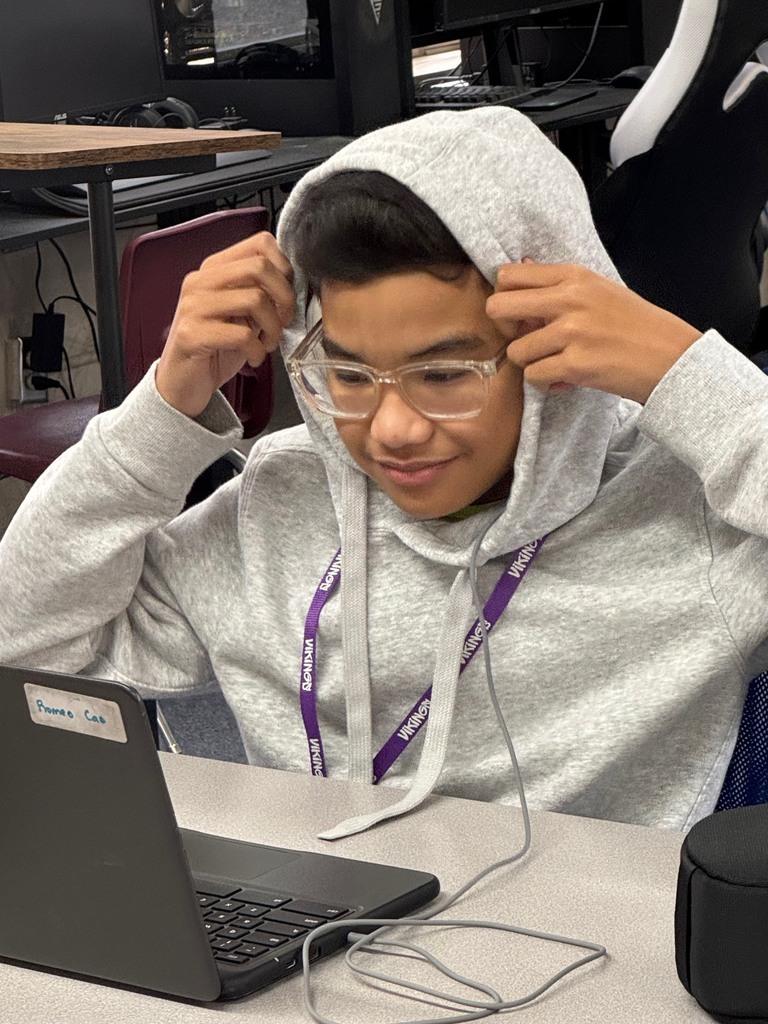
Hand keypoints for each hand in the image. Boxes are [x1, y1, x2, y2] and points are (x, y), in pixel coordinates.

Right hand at [155, 231, 294, 417]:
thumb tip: (292, 286)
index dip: (284, 269)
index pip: (260, 244)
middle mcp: (200, 281)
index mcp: (213, 270)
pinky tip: (254, 358)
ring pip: (255, 299)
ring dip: (273, 328)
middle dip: (284, 297)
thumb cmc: (216, 348)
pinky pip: (242, 334)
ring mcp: (193, 306)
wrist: (182, 383)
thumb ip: (259, 293)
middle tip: (284, 322)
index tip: (286, 296)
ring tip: (268, 344)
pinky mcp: (191, 334)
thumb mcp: (241, 314)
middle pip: (260, 267)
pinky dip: (258, 350)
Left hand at [486, 261, 701, 404]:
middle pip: (498, 308)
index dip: (505, 298)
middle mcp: (570, 299)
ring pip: (516, 351)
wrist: (672, 357)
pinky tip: (566, 379)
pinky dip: (546, 382)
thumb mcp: (600, 290)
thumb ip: (560, 283)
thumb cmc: (636, 325)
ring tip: (556, 363)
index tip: (520, 315)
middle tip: (526, 340)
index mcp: (574, 276)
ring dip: (532, 363)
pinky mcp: (577, 364)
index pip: (509, 276)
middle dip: (505, 330)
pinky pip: (534, 376)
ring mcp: (572, 332)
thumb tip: (521, 266)